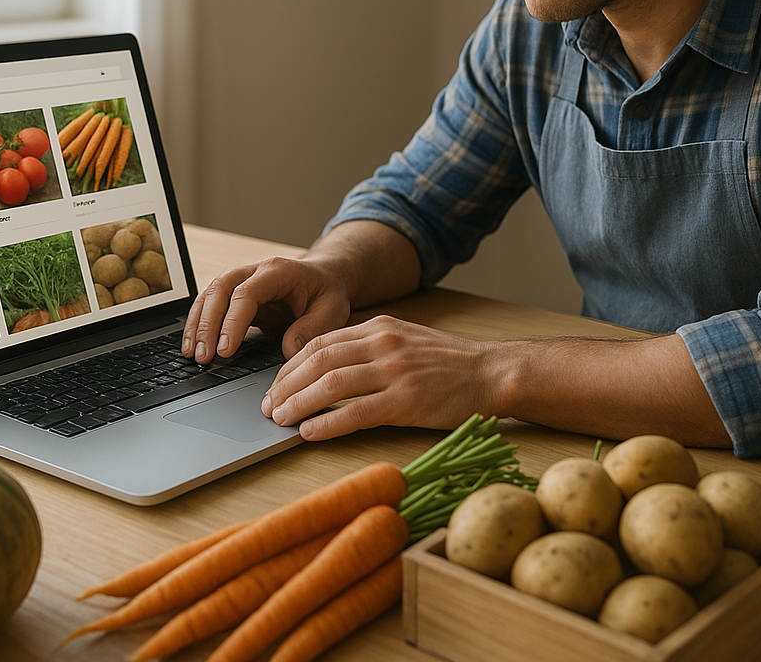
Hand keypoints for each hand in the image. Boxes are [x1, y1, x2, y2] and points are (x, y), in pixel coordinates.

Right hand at [183, 256, 352, 363]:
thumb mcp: (333, 310)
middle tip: (203, 356)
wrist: (324, 278)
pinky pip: (210, 303)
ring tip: (191, 355)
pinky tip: (192, 346)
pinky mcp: (235, 294)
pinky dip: (198, 323)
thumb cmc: (327, 293)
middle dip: (207, 324)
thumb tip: (288, 351)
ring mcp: (242, 280)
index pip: (246, 293)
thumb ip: (313, 329)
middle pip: (220, 290)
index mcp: (278, 271)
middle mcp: (255, 271)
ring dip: (197, 324)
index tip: (225, 350)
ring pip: (209, 294)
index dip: (233, 321)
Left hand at [261, 315, 496, 439]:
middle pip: (318, 361)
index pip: (320, 343)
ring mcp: (395, 372)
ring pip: (331, 385)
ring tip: (281, 419)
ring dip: (299, 403)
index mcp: (379, 328)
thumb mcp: (405, 340)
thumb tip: (329, 367)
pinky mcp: (407, 401)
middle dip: (285, 384)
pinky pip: (356, 413)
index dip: (291, 365)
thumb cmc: (450, 363)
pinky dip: (327, 424)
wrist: (493, 372)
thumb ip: (370, 347)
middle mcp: (382, 344)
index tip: (275, 384)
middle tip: (268, 405)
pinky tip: (310, 433)